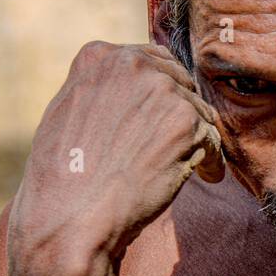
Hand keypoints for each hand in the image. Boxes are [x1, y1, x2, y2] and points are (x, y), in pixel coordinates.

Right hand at [8, 41, 223, 272]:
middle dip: (182, 113)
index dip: (164, 92)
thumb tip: (134, 84)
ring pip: (199, 112)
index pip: (152, 61)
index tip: (165, 118)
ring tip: (186, 165)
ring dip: (197, 140)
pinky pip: (213, 140)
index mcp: (100, 57)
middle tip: (177, 145)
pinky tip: (204, 177)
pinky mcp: (185, 122)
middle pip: (181, 83)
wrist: (71, 218)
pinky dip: (211, 162)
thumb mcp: (68, 112)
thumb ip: (101, 89)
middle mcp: (131, 65)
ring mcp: (161, 91)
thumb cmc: (63, 177)